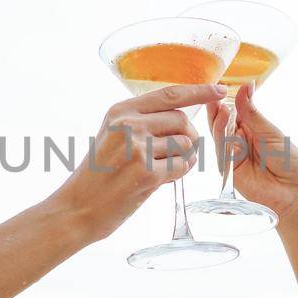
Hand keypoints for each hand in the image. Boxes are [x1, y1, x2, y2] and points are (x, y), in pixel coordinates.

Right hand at [49, 83, 225, 241]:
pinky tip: (164, 178)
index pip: (169, 94)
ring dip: (184, 157)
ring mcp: (138, 149)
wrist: (78, 207)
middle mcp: (129, 125)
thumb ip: (140, 121)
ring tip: (164, 168)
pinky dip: (180, 172)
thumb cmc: (98, 174)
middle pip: (181, 120)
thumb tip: (181, 116)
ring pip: (185, 143)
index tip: (219, 89)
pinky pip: (182, 166)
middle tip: (176, 153)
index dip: (198, 91)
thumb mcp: (111, 135)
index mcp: (121, 111)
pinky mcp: (147, 173)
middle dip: (187, 136)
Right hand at [206, 82, 297, 222]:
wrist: (295, 192)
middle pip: (222, 124)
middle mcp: (240, 141)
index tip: (220, 87)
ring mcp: (233, 156)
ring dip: (220, 124)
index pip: (233, 112)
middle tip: (216, 99)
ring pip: (219, 137)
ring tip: (223, 111)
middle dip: (218, 111)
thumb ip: (252, 112)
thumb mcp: (270, 132)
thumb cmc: (290, 162)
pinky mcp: (229, 171)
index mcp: (252, 129)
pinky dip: (225, 143)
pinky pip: (222, 153)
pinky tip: (230, 136)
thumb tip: (246, 86)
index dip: (226, 100)